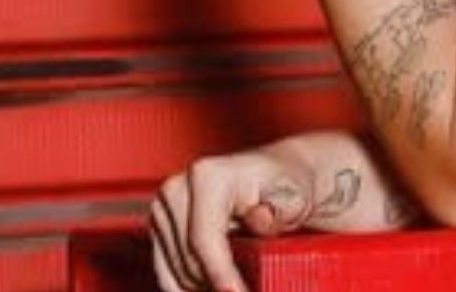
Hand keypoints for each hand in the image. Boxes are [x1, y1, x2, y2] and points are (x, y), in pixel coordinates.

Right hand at [147, 148, 314, 291]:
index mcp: (207, 176)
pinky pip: (166, 273)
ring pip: (175, 271)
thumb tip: (260, 218)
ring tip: (236, 289)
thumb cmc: (286, 187)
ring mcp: (164, 208)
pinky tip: (212, 291)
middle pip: (187, 260)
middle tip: (245, 291)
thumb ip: (281, 210)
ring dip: (201, 289)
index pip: (204, 239)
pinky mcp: (160, 228)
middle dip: (214, 287)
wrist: (275, 177)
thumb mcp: (296, 196)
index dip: (220, 274)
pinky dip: (187, 289)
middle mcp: (178, 188)